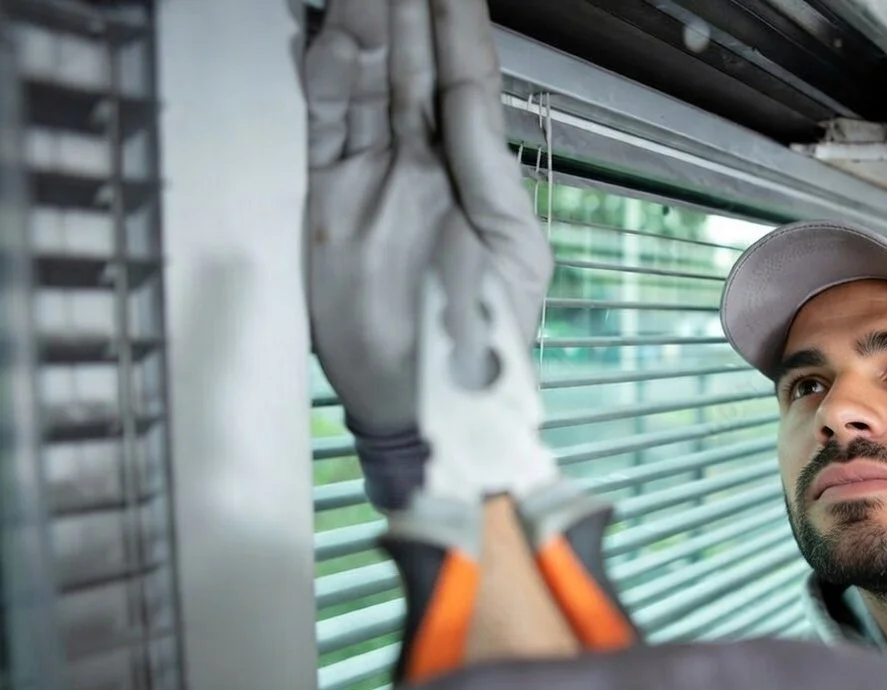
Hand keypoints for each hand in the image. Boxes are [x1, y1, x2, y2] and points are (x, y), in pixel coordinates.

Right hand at [303, 0, 551, 507]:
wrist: (431, 405)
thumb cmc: (484, 341)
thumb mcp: (514, 252)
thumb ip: (489, 172)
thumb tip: (474, 101)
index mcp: (474, 176)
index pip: (465, 82)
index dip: (458, 26)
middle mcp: (420, 166)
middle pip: (410, 68)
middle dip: (405, 9)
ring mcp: (371, 179)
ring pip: (364, 85)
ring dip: (363, 29)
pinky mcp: (328, 201)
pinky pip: (324, 127)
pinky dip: (323, 79)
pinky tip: (327, 35)